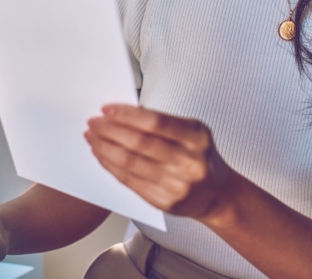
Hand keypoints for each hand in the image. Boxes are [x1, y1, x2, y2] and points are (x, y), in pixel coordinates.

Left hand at [84, 104, 235, 219]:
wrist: (217, 194)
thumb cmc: (200, 159)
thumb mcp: (192, 132)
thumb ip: (162, 123)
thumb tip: (123, 113)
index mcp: (197, 138)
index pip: (155, 122)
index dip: (127, 115)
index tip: (108, 110)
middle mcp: (189, 162)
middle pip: (140, 142)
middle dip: (111, 130)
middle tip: (95, 123)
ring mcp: (177, 185)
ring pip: (131, 163)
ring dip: (106, 148)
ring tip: (93, 139)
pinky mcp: (164, 202)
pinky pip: (130, 181)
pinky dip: (112, 167)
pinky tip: (103, 157)